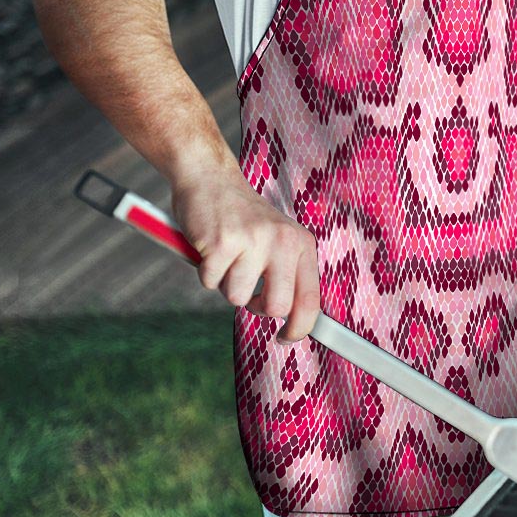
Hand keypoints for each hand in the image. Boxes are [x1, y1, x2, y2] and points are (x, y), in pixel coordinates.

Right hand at [171, 170, 319, 341]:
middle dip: (257, 308)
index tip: (286, 338)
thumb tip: (294, 320)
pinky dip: (206, 272)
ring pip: (237, 298)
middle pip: (277, 307)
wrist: (210, 178)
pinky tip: (210, 248)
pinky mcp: (222, 242)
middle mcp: (282, 241)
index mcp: (301, 243)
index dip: (300, 328)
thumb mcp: (278, 239)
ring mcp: (253, 241)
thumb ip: (288, 274)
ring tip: (227, 257)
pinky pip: (210, 282)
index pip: (310, 299)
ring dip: (226, 284)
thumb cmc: (243, 218)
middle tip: (248, 291)